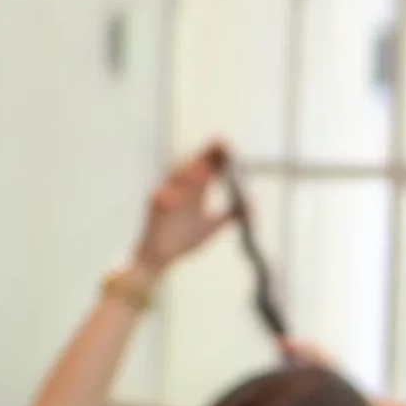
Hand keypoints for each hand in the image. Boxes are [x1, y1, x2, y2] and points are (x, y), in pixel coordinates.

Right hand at [131, 143, 238, 273]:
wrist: (160, 260)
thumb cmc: (183, 240)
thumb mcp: (210, 228)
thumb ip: (228, 216)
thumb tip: (251, 207)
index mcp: (195, 192)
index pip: (207, 168)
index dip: (217, 156)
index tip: (230, 145)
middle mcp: (181, 190)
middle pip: (193, 167)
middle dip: (205, 155)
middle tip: (220, 145)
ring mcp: (167, 199)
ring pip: (175, 180)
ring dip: (188, 172)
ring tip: (202, 168)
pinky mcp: (154, 212)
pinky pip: (158, 202)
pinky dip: (166, 198)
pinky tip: (175, 198)